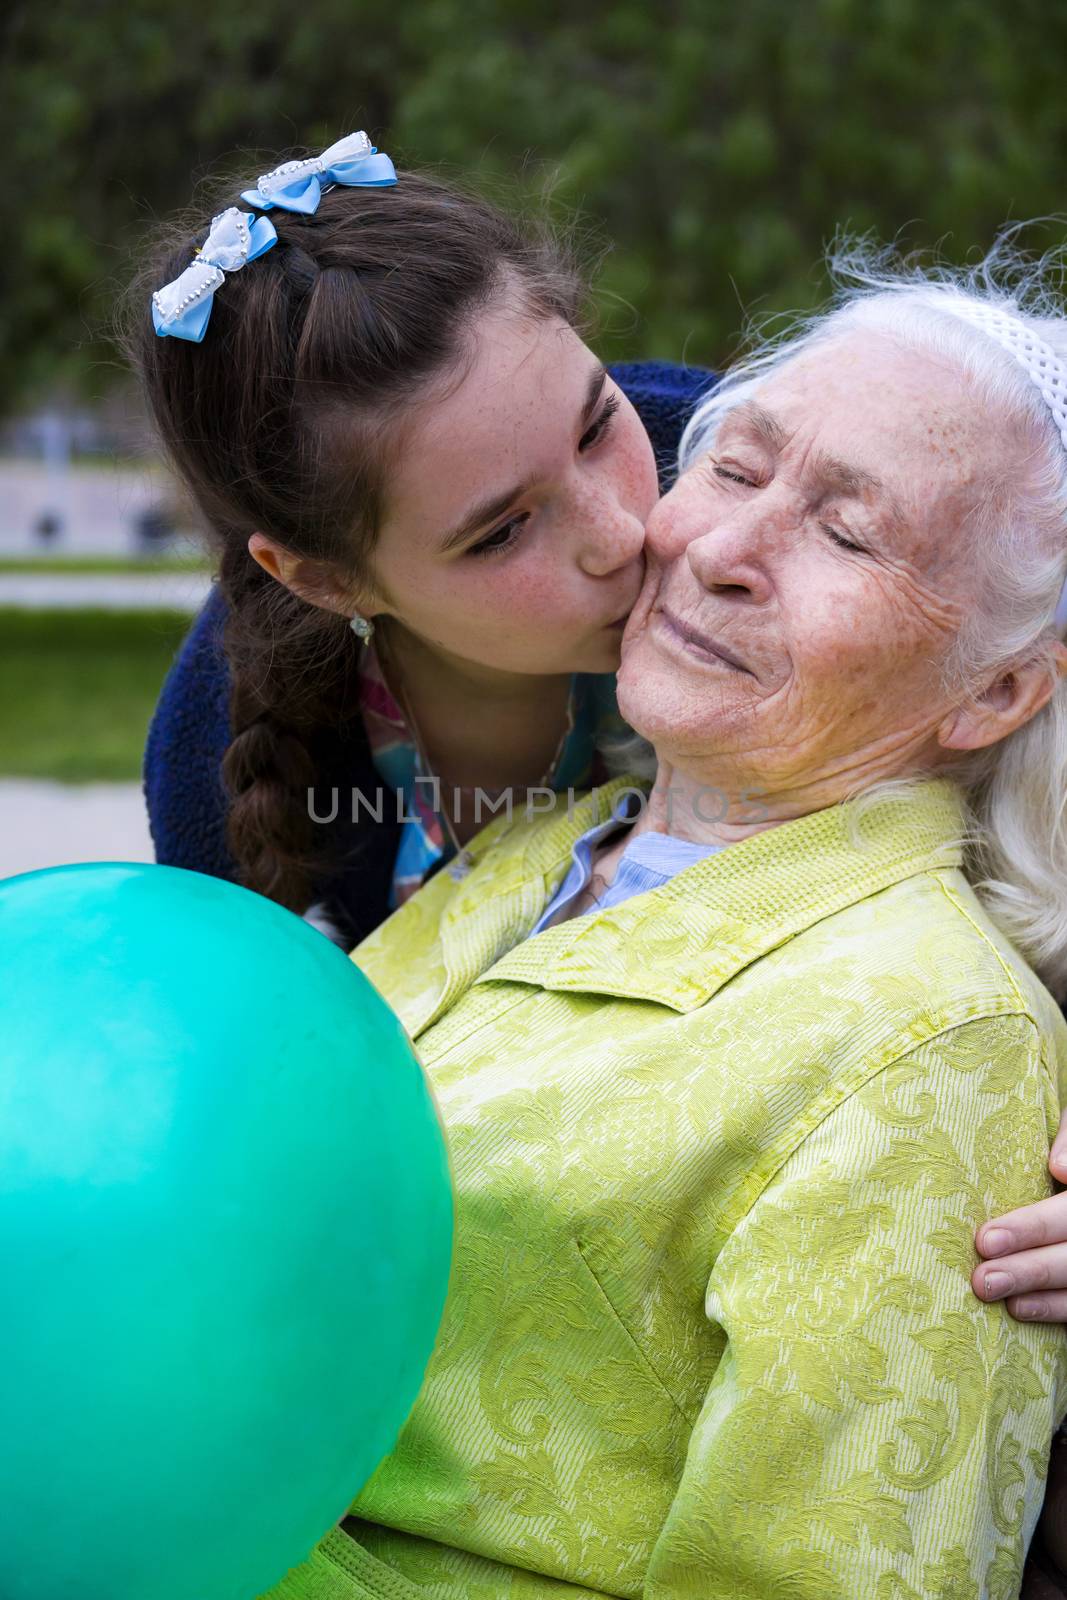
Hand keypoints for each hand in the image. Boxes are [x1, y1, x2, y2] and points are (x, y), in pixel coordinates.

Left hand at [972, 1109, 1066, 1322]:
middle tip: (981, 1278)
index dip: (1032, 1228)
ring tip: (990, 1290)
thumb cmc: (1065, 1148)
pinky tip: (1019, 1308)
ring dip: (1037, 1292)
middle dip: (1030, 1268)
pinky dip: (1054, 1309)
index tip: (986, 1239)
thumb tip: (1060, 1168)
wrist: (1065, 1172)